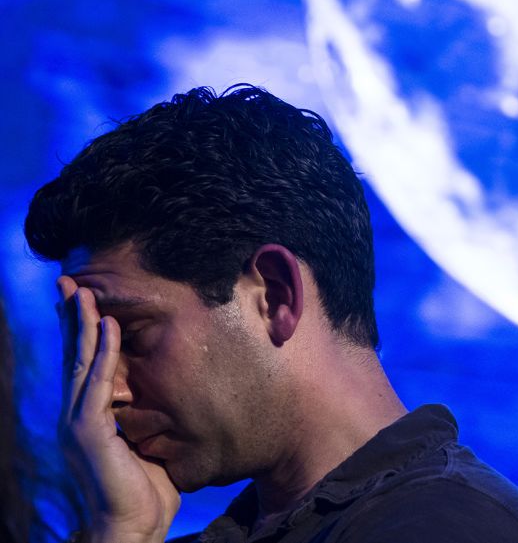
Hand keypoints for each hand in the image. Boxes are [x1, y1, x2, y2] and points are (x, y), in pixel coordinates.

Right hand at [58, 276, 179, 542]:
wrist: (131, 526)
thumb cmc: (145, 491)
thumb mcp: (148, 443)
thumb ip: (146, 417)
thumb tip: (163, 396)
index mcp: (90, 417)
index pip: (84, 365)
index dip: (82, 333)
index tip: (85, 301)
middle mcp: (77, 415)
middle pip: (74, 356)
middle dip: (73, 318)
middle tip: (70, 283)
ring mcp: (78, 421)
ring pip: (81, 362)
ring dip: (84, 325)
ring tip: (86, 293)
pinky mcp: (87, 430)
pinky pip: (98, 382)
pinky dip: (104, 352)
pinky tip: (108, 327)